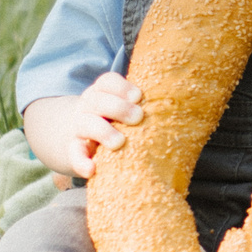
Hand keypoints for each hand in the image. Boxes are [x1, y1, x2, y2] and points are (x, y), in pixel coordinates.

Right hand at [23, 73, 142, 179]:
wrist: (74, 137)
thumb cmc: (111, 120)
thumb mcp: (120, 108)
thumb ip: (139, 106)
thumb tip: (179, 105)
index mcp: (102, 92)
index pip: (107, 82)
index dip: (121, 87)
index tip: (138, 96)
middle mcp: (88, 106)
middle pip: (97, 100)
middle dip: (118, 107)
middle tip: (138, 117)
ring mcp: (78, 127)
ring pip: (85, 124)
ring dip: (103, 131)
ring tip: (119, 142)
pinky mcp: (72, 149)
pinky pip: (74, 154)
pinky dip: (81, 162)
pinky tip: (91, 170)